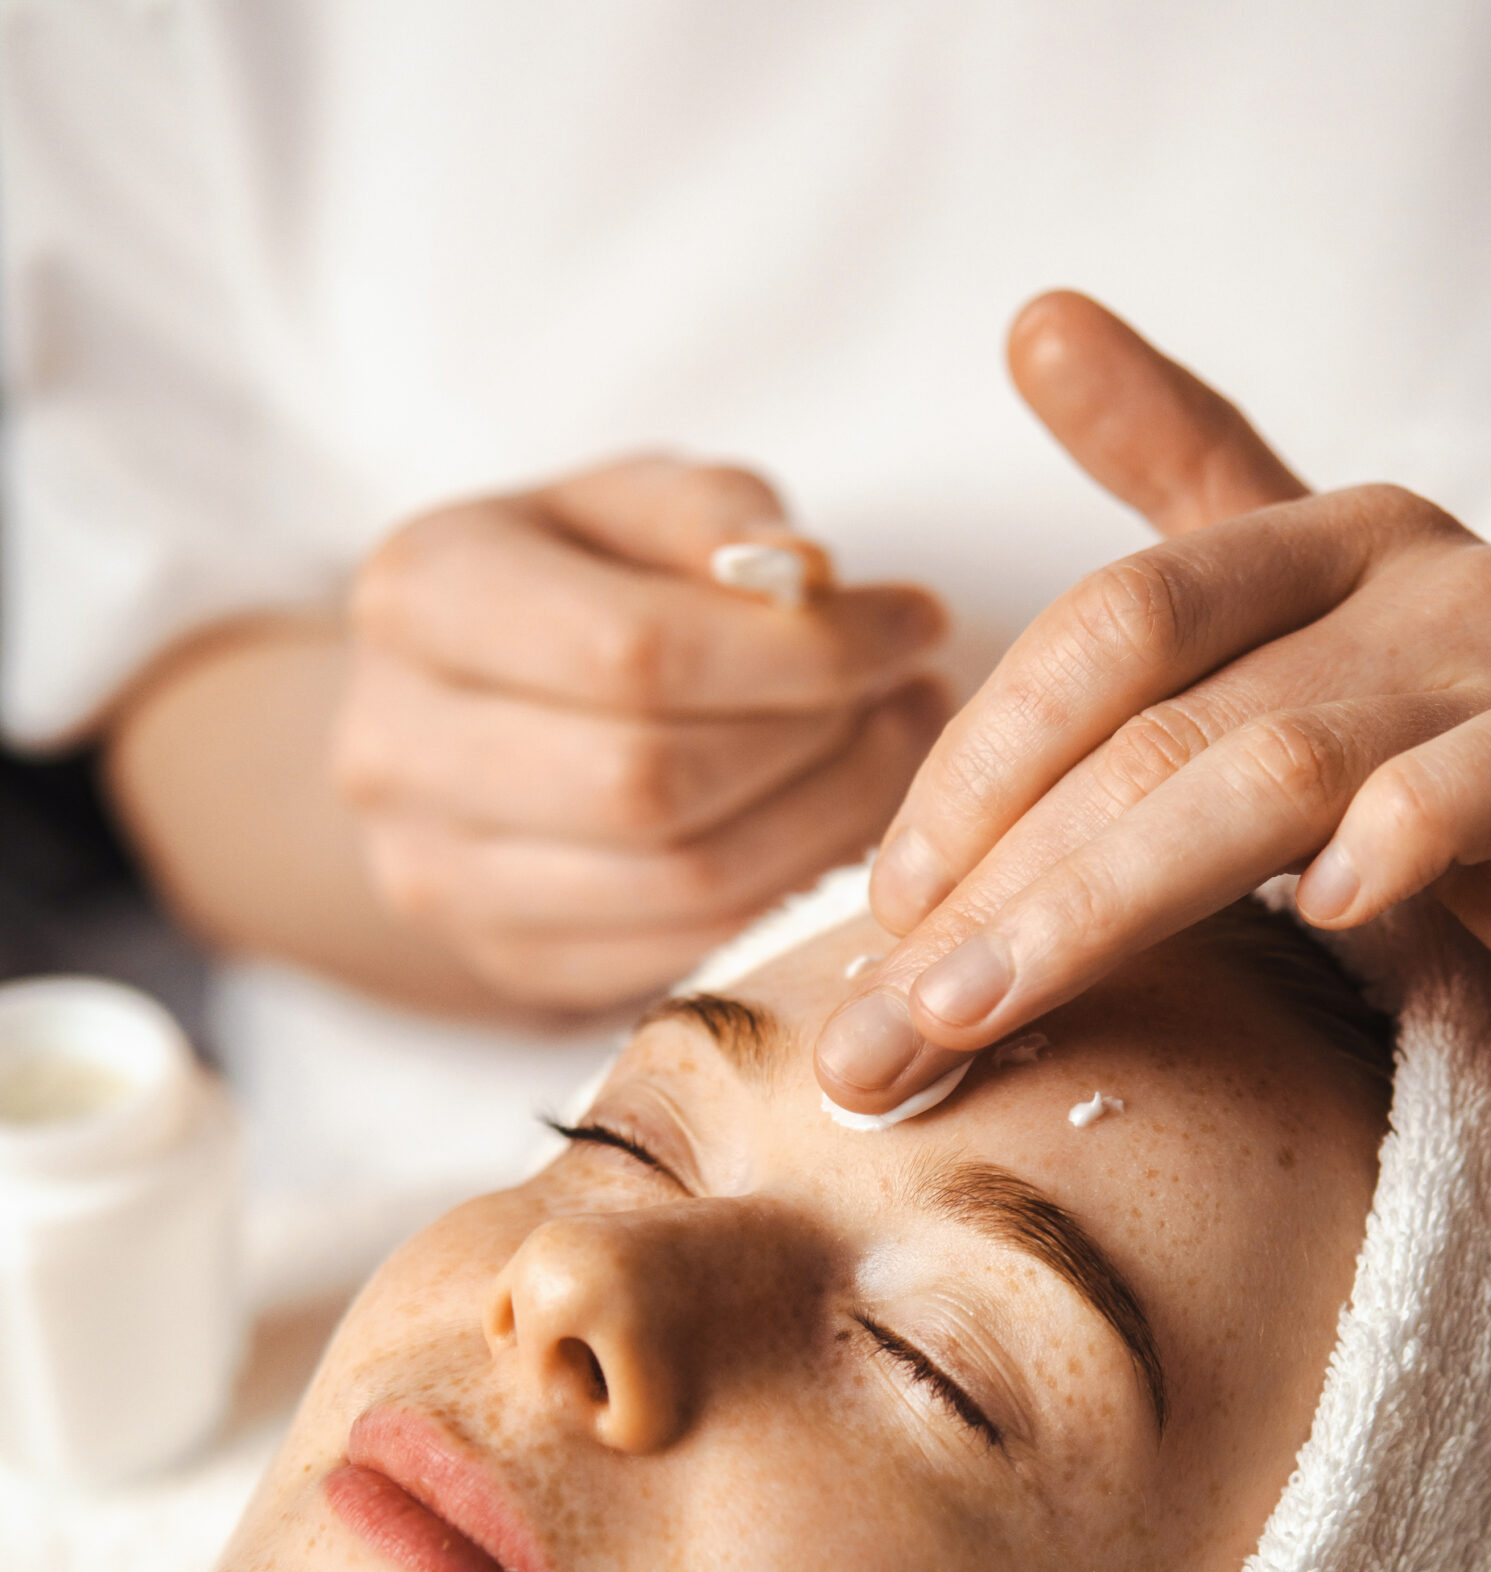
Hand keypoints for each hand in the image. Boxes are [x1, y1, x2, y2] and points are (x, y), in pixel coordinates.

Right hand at [336, 455, 948, 1008]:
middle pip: (653, 780)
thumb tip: (802, 573)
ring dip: (826, 821)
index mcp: (420, 597)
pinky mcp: (508, 963)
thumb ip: (707, 514)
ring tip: (893, 753)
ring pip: (682, 881)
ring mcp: (441, 877)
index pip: (632, 650)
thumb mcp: (620, 507)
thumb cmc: (563, 586)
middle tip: (907, 696)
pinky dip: (789, 891)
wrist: (448, 716)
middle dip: (817, 742)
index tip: (911, 622)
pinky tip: (838, 824)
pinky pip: (687, 949)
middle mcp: (398, 749)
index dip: (797, 649)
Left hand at [815, 292, 1490, 1106]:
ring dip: (1101, 903)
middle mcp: (1403, 577)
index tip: (883, 903)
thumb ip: (1183, 489)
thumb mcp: (1310, 628)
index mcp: (1315, 545)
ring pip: (1267, 770)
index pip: (1099, 631)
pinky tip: (1313, 920)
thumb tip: (1035, 321)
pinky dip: (1388, 845)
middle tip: (888, 1017)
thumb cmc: (1468, 774)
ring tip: (985, 1008)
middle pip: (1151, 716)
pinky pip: (1474, 793)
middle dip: (996, 876)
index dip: (975, 767)